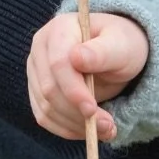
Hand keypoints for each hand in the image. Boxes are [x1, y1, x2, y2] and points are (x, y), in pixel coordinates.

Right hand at [27, 10, 148, 141]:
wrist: (118, 51)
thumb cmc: (121, 43)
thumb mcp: (121, 45)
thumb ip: (102, 52)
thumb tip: (76, 57)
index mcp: (60, 28)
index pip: (58, 64)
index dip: (73, 90)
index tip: (93, 110)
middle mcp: (41, 48)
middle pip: (49, 90)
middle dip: (77, 113)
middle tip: (108, 126)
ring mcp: (36, 71)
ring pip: (46, 108)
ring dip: (75, 125)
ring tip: (106, 129)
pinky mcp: (37, 91)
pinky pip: (45, 118)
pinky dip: (68, 129)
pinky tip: (91, 130)